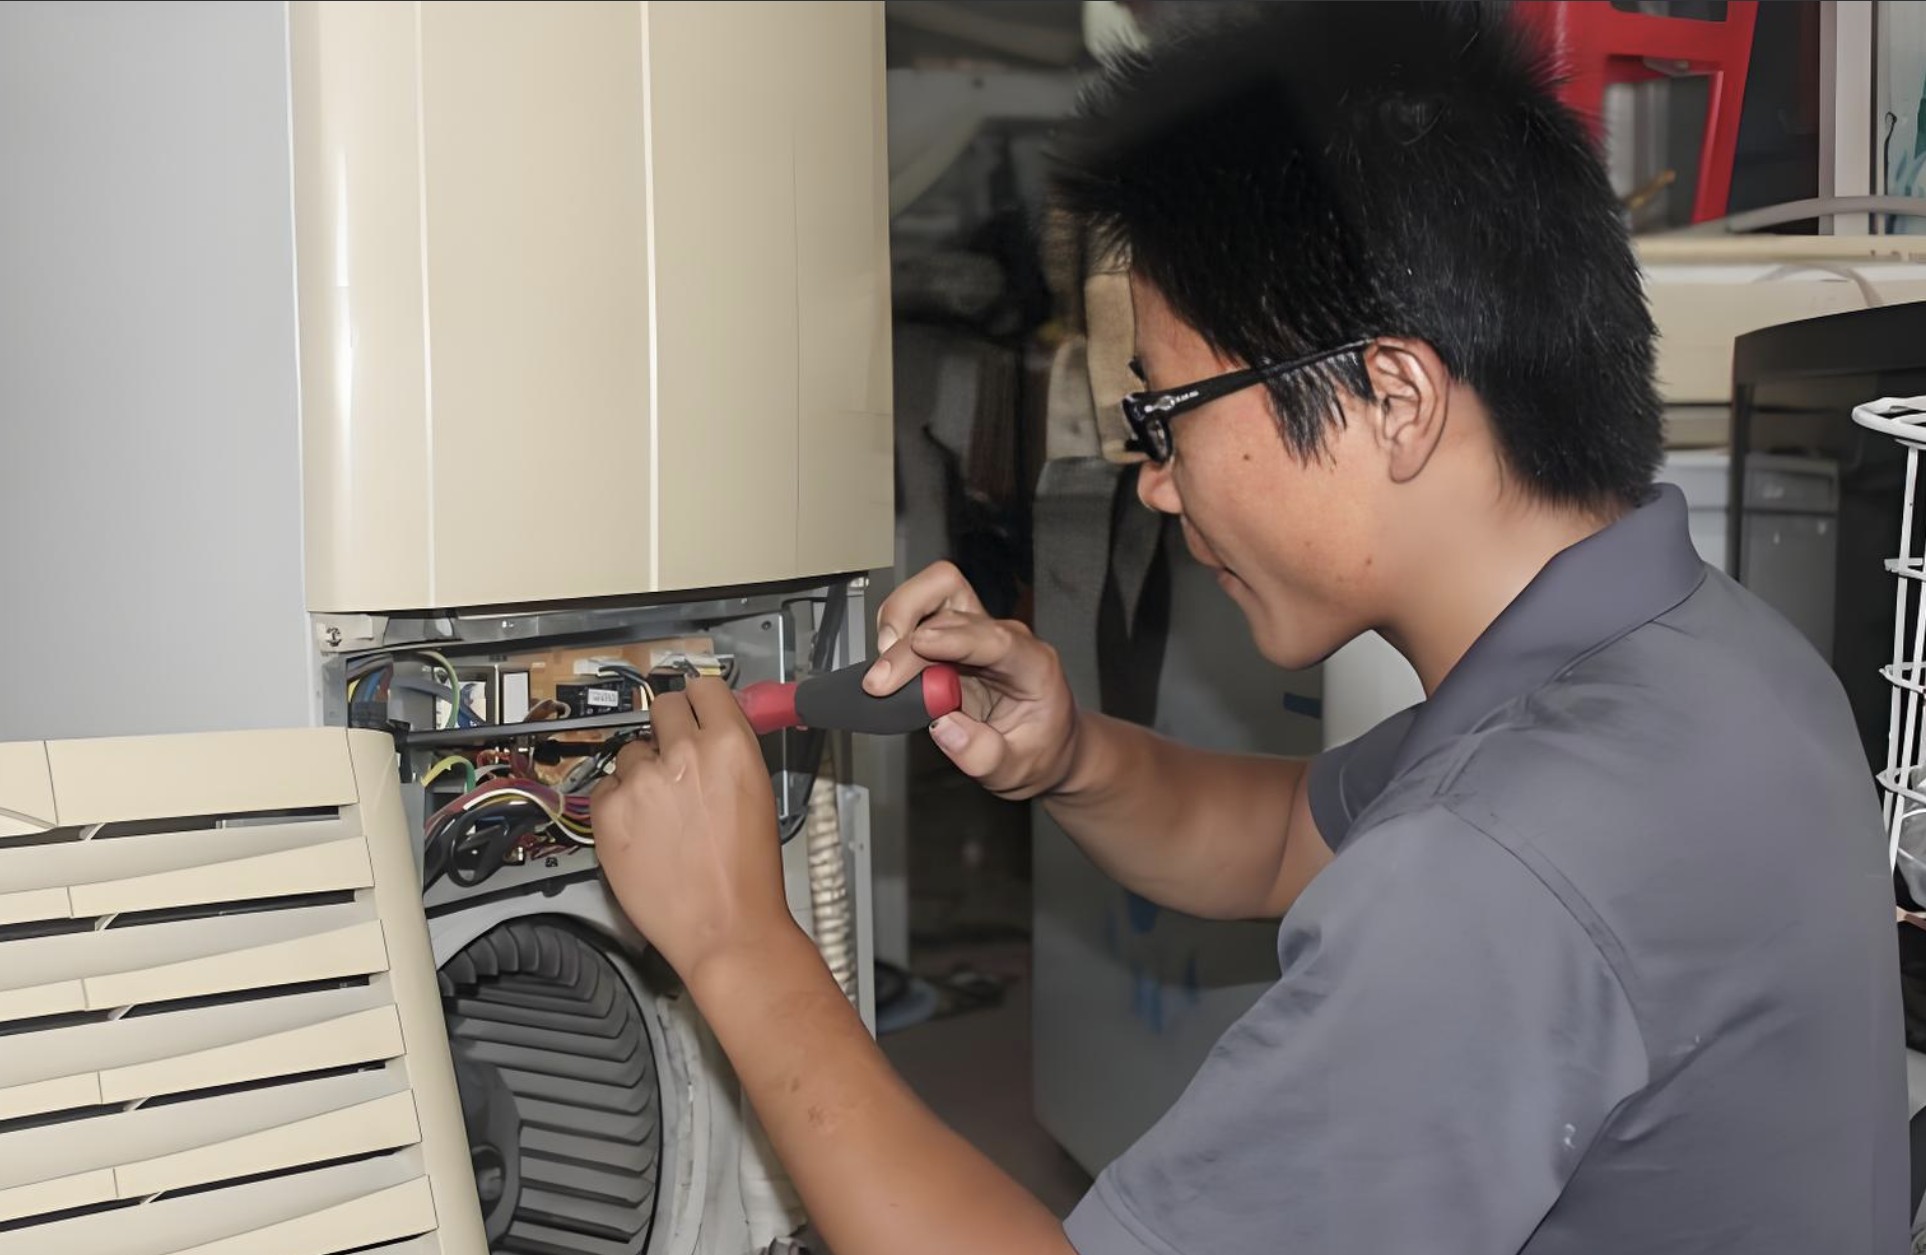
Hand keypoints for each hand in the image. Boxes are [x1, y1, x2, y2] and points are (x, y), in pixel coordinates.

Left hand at [590, 678, 799, 981]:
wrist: (725, 927)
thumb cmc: (748, 874)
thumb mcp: (758, 794)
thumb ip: (731, 752)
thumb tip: (714, 728)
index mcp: (730, 744)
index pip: (703, 688)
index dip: (698, 701)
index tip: (693, 710)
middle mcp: (684, 753)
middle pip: (663, 707)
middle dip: (668, 729)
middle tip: (674, 759)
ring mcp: (642, 780)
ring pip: (631, 753)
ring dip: (642, 773)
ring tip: (661, 813)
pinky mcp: (608, 811)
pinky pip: (604, 788)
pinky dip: (618, 804)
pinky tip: (640, 831)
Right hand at [864, 561, 1079, 799]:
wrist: (1046, 745)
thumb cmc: (1038, 750)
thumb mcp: (1016, 770)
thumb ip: (983, 754)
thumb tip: (943, 729)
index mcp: (1032, 664)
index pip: (993, 637)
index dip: (953, 637)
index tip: (918, 645)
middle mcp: (1004, 638)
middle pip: (952, 609)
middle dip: (908, 637)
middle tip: (882, 680)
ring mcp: (977, 632)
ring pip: (935, 592)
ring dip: (901, 617)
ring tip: (885, 664)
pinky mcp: (954, 636)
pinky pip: (922, 611)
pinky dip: (898, 629)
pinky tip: (892, 665)